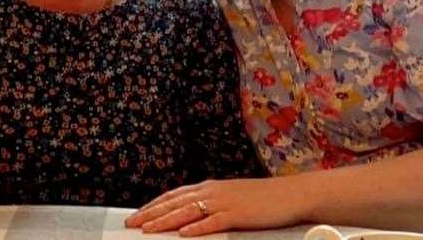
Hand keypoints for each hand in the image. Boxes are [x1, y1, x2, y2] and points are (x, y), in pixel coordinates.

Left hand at [124, 178, 308, 236]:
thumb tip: (191, 218)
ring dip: (166, 221)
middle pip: (174, 203)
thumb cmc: (262, 200)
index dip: (154, 205)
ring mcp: (225, 202)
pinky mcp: (238, 215)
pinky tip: (184, 235)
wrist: (291, 195)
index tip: (137, 214)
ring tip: (148, 229)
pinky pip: (213, 222)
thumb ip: (211, 206)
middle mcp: (212, 191)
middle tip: (131, 223)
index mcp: (209, 187)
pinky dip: (197, 229)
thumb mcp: (231, 199)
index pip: (174, 196)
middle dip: (151, 213)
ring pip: (188, 212)